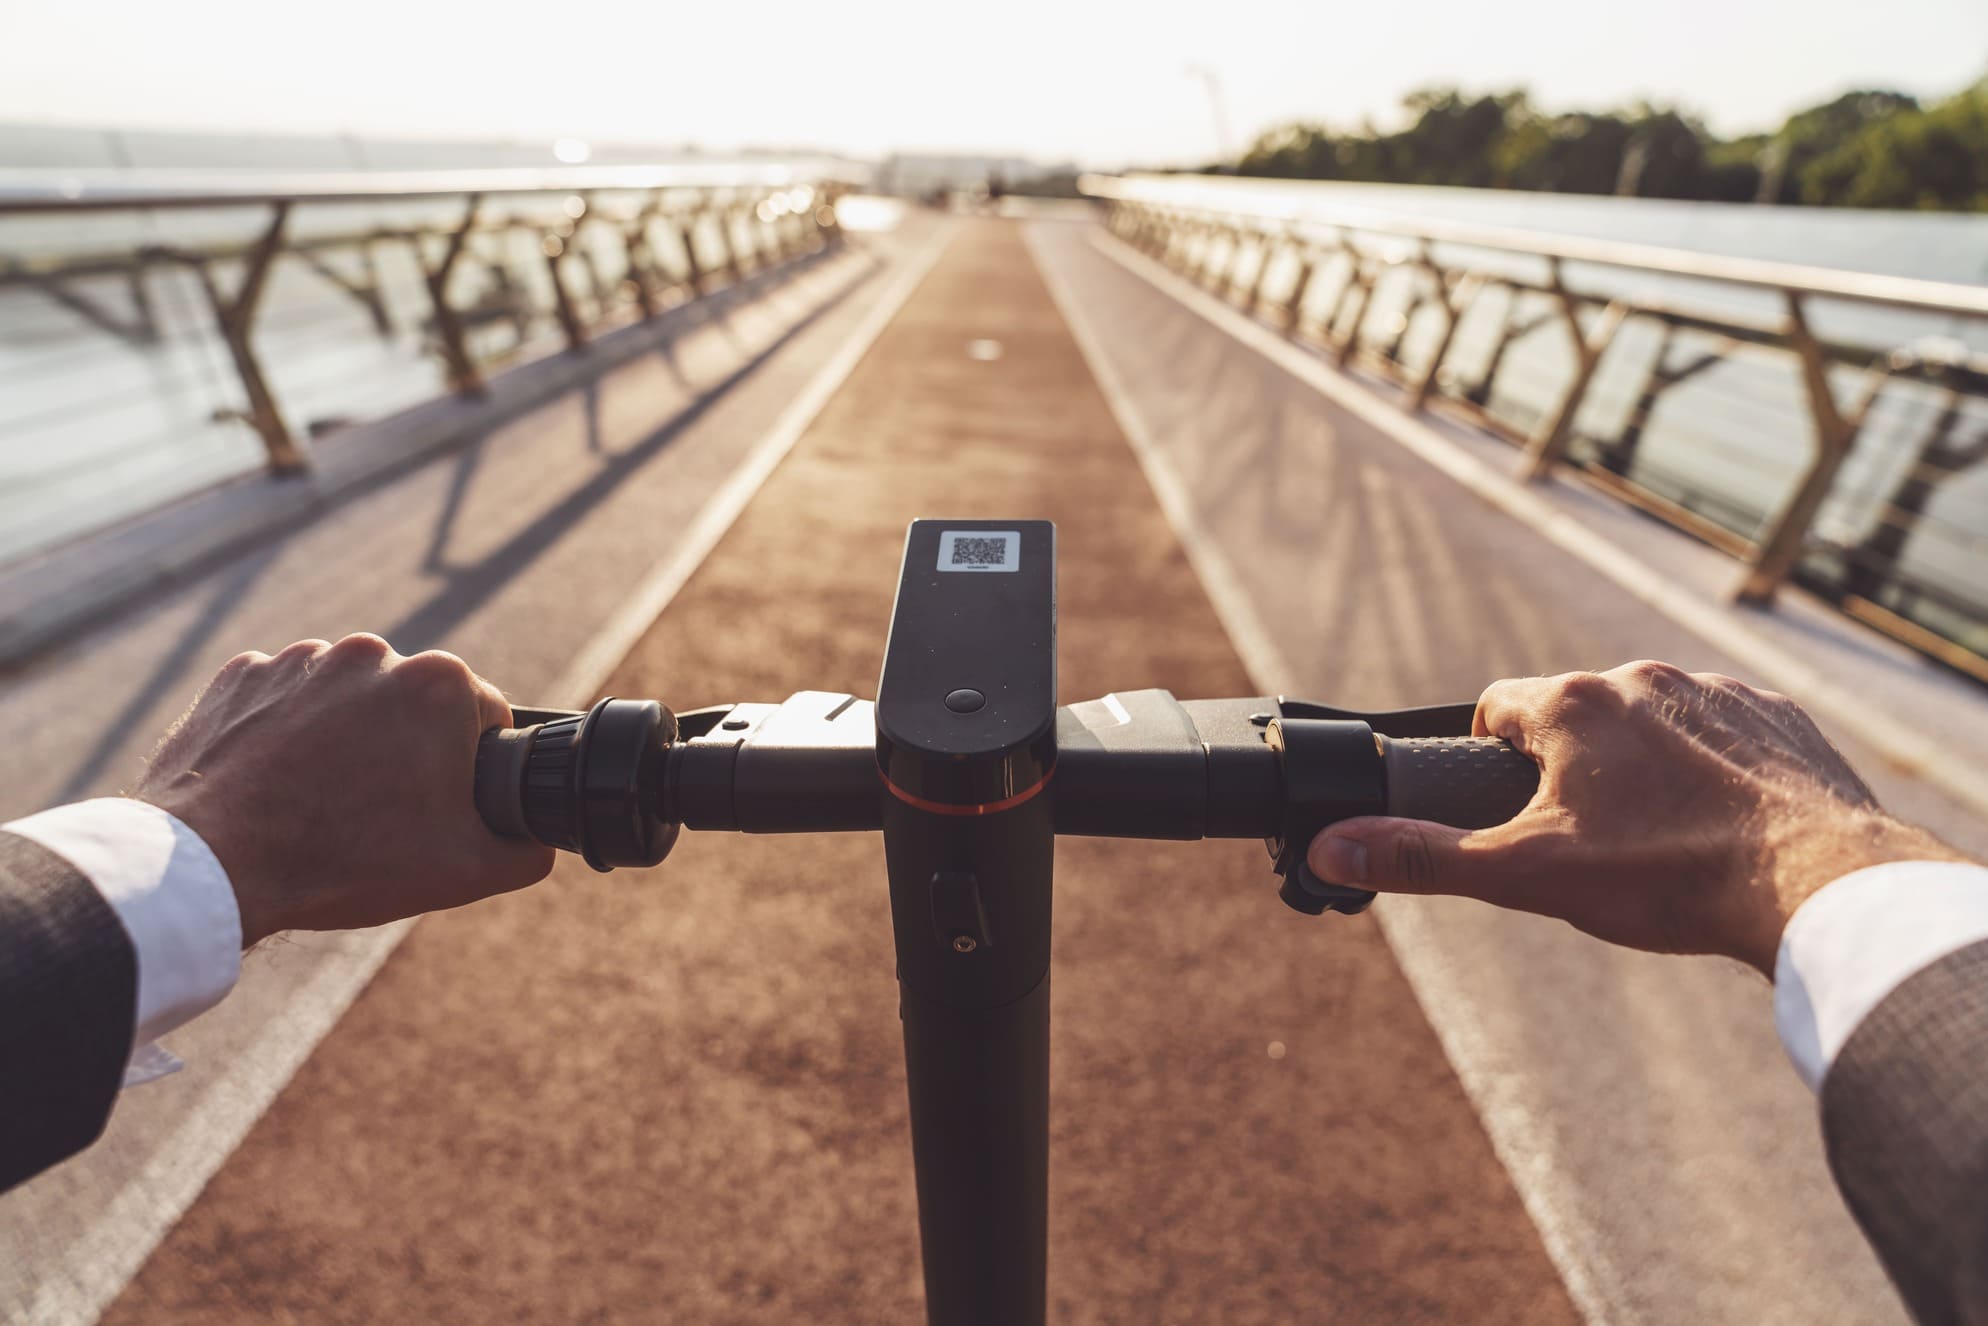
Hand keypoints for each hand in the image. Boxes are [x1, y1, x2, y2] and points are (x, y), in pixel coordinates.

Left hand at [133, 634, 554, 946]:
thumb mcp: (467, 870)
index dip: (473, 770)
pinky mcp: (242, 675)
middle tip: (380, 814)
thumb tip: (536, 835)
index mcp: (441, 683)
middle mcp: (374, 653)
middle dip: (409, 750)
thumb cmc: (345, 862)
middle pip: (415, 705)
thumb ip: (528, 847)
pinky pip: (285, 701)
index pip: (488, 719)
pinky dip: (287, 735)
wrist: (210, 865)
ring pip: (349, 701)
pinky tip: (279, 785)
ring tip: (322, 803)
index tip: (441, 808)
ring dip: (348, 740)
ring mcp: (300, 659)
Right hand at [1307, 660, 1969, 974]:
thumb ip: (1423, 857)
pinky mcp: (1777, 715)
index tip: (1507, 809)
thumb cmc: (1669, 876)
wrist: (1818, 884)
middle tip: (1587, 842)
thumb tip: (1331, 847)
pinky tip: (1722, 825)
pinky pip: (1723, 730)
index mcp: (1572, 704)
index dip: (1488, 760)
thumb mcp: (1528, 875)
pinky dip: (1712, 768)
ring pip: (1651, 721)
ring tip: (1661, 841)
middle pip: (1574, 715)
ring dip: (1642, 766)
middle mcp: (1642, 676)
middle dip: (1568, 770)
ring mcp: (1717, 690)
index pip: (1496, 707)